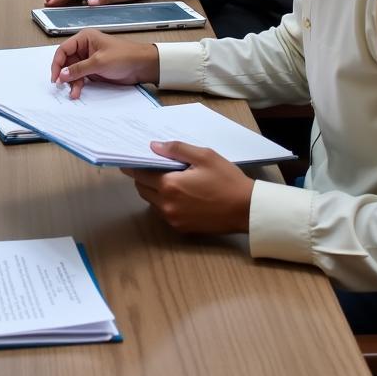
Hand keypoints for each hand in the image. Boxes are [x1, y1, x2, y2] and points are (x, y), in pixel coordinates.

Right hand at [50, 29, 157, 99]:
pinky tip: (77, 92)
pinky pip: (81, 77)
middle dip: (64, 75)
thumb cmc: (124, 56)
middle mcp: (84, 48)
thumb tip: (61, 74)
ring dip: (72, 82)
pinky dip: (78, 85)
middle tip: (61, 86)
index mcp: (84, 38)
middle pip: (66, 62)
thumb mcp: (99, 62)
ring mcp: (89, 59)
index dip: (57, 63)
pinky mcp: (94, 70)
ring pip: (73, 71)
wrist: (142, 66)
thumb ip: (79, 69)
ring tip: (74, 93)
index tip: (55, 77)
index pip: (63, 50)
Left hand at [121, 141, 253, 233]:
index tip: (129, 159)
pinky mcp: (182, 229)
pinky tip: (178, 193)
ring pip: (152, 202)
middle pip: (143, 189)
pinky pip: (164, 213)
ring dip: (153, 190)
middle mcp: (167, 205)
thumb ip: (176, 150)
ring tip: (168, 178)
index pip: (140, 175)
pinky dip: (164, 202)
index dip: (134, 166)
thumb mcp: (204, 156)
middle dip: (143, 177)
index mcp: (170, 186)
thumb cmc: (226, 180)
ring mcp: (174, 219)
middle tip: (152, 166)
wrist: (247, 209)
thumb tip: (153, 146)